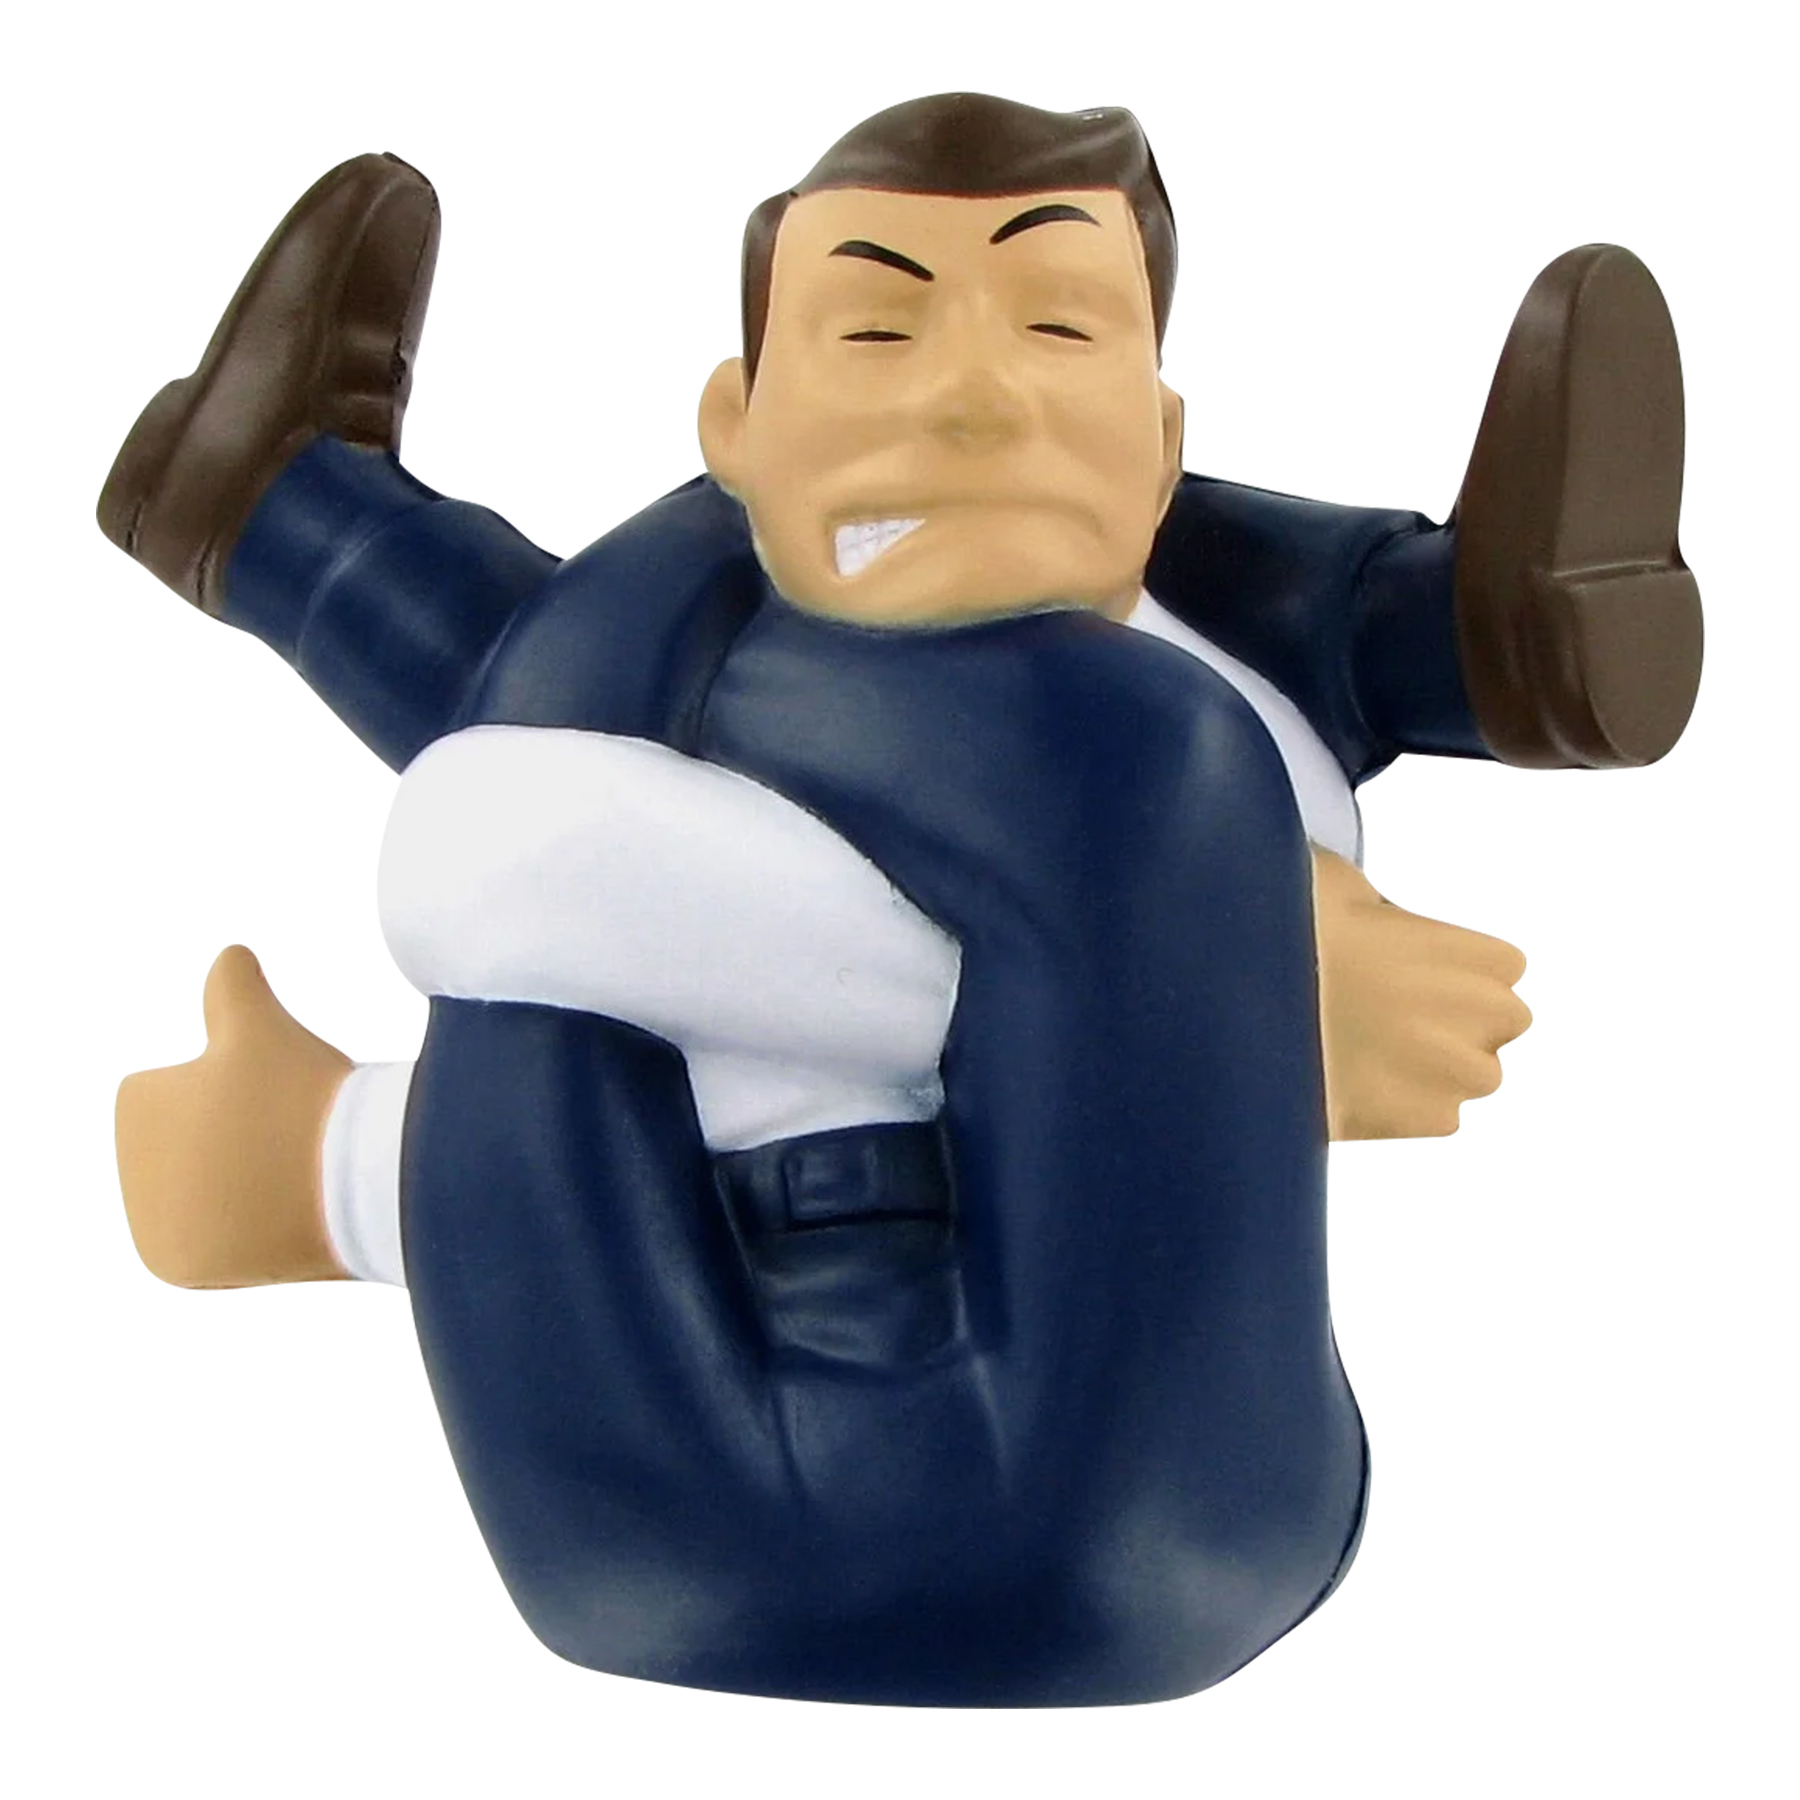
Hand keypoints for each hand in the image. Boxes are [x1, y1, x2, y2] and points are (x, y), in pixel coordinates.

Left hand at [116, 947, 352, 1285]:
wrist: (352, 1185)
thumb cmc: (302, 1096)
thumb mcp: (264, 1027)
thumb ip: (232, 987)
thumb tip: (230, 955)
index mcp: (134, 1105)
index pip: (191, 1083)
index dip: (242, 1084)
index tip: (274, 1098)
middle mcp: (123, 1170)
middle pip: (195, 1137)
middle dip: (233, 1134)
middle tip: (283, 1136)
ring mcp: (147, 1222)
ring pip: (208, 1182)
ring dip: (237, 1177)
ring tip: (284, 1174)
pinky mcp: (180, 1268)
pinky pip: (214, 1232)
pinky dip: (242, 1224)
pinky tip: (273, 1214)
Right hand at [1311, 849, 1531, 1140]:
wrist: (1242, 1003)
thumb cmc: (1290, 933)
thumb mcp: (1338, 885)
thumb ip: (1378, 904)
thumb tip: (1365, 910)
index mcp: (1475, 954)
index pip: (1504, 967)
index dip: (1454, 969)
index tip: (1408, 969)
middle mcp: (1481, 1016)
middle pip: (1500, 1023)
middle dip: (1457, 1020)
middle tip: (1389, 1013)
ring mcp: (1455, 1074)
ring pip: (1474, 1076)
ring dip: (1438, 1066)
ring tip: (1371, 1051)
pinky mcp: (1421, 1120)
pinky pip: (1436, 1115)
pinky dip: (1405, 1105)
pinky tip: (1355, 1079)